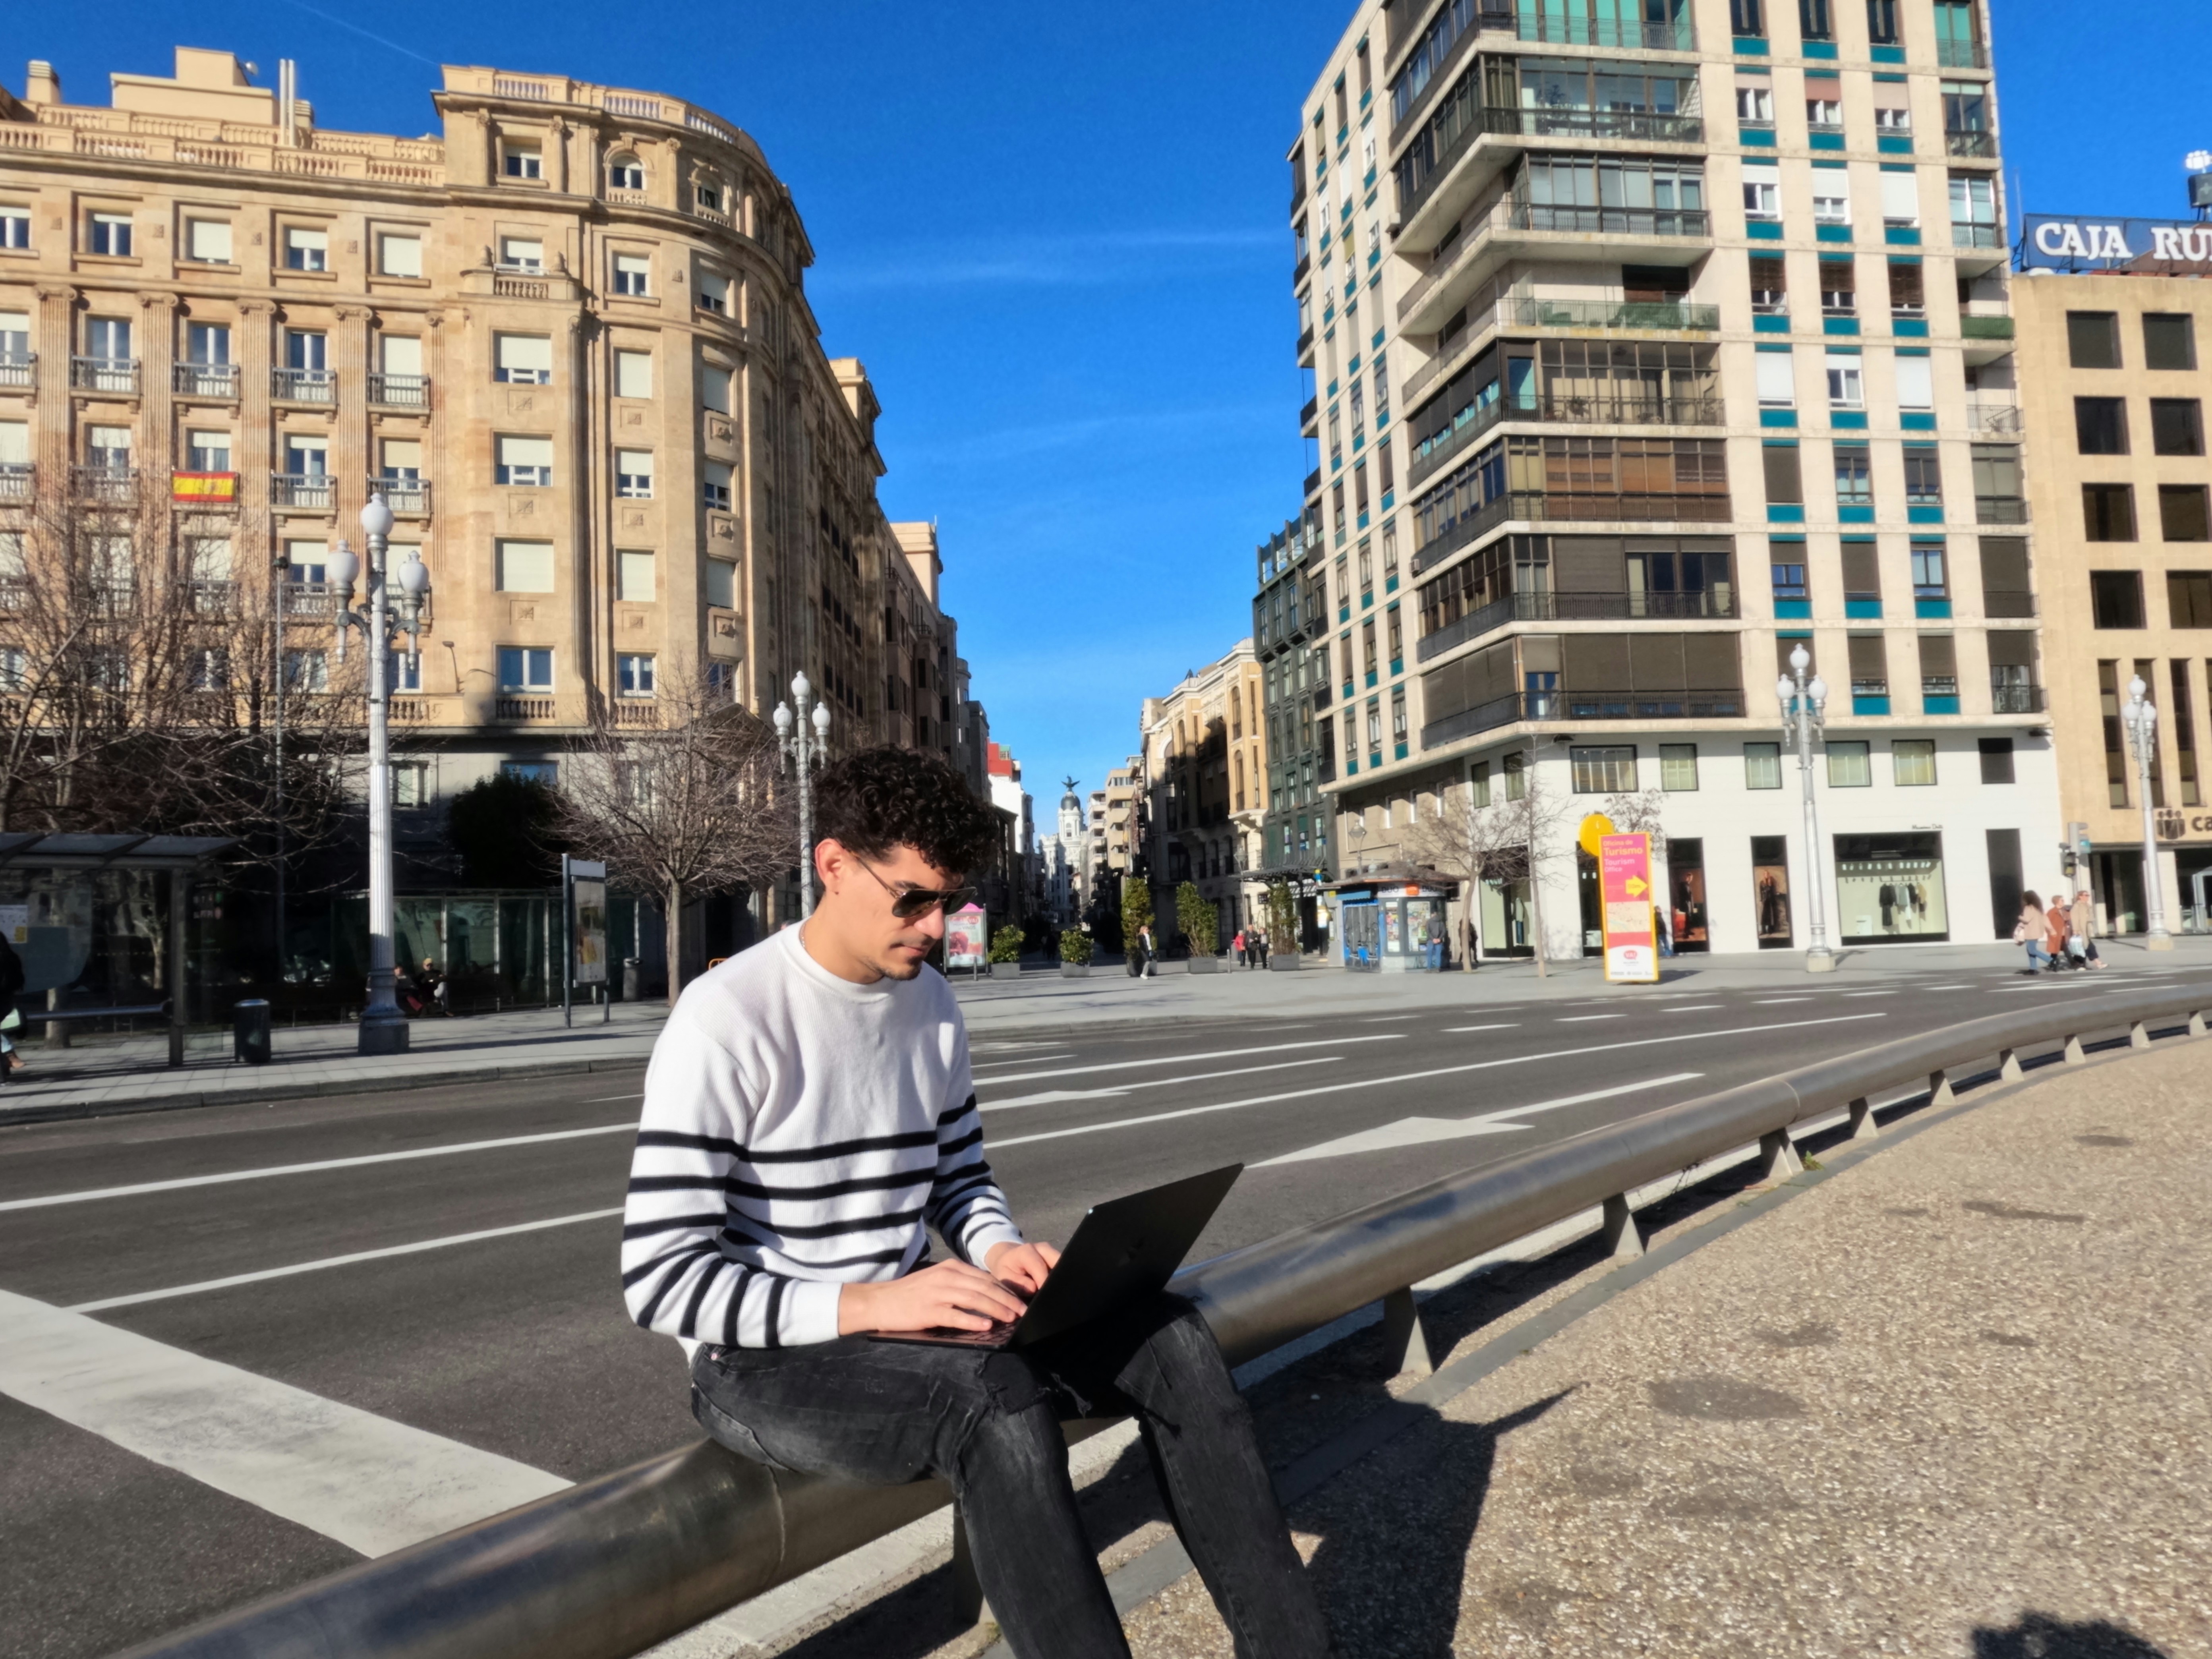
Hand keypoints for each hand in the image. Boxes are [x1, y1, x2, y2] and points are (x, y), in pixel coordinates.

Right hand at [837, 1259, 1029, 1335]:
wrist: (879, 1301)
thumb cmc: (910, 1294)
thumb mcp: (937, 1281)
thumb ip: (959, 1285)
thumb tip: (986, 1296)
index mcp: (951, 1268)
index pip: (985, 1278)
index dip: (1005, 1290)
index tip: (1021, 1300)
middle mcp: (947, 1277)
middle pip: (985, 1287)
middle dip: (1007, 1300)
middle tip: (1023, 1312)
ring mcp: (938, 1293)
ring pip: (975, 1299)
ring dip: (997, 1309)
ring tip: (1012, 1318)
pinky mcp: (929, 1310)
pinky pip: (955, 1314)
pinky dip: (972, 1319)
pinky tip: (986, 1325)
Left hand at [985, 1239, 1059, 1295]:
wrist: (1008, 1259)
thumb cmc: (1005, 1269)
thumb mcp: (1004, 1278)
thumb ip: (1017, 1283)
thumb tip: (1034, 1289)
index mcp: (1026, 1251)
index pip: (1039, 1266)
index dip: (1043, 1281)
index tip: (1043, 1298)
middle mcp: (1042, 1248)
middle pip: (1058, 1262)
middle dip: (1057, 1279)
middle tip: (1053, 1296)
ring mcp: (1052, 1252)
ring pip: (1064, 1265)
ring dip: (1061, 1279)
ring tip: (1055, 1294)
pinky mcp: (1057, 1258)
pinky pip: (1063, 1268)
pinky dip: (1061, 1279)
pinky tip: (1056, 1290)